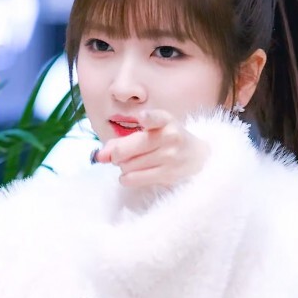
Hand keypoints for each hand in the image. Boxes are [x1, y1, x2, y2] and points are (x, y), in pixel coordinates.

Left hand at [93, 108, 207, 189]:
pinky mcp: (168, 175)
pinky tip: (131, 174)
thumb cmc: (167, 141)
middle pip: (127, 149)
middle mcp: (169, 137)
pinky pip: (134, 179)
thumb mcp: (150, 131)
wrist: (197, 157)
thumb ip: (122, 140)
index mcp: (165, 120)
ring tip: (132, 164)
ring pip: (128, 165)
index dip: (148, 119)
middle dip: (116, 154)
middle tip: (119, 156)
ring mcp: (170, 157)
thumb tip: (100, 156)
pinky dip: (126, 178)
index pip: (157, 118)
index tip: (143, 118)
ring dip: (123, 166)